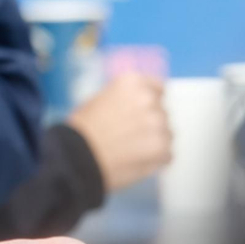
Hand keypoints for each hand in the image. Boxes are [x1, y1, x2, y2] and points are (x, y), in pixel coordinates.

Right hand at [67, 74, 171, 191]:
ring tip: (130, 150)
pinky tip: (135, 160)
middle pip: (162, 112)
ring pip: (166, 134)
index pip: (157, 89)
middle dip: (149, 124)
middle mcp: (149, 99)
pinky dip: (155, 159)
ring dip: (153, 141)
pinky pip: (166, 154)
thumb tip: (134, 107)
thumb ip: (123, 99)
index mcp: (132, 83)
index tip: (140, 114)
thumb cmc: (81, 131)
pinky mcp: (162, 148)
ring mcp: (158, 124)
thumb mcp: (97, 101)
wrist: (77, 157)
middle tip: (129, 136)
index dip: (148, 103)